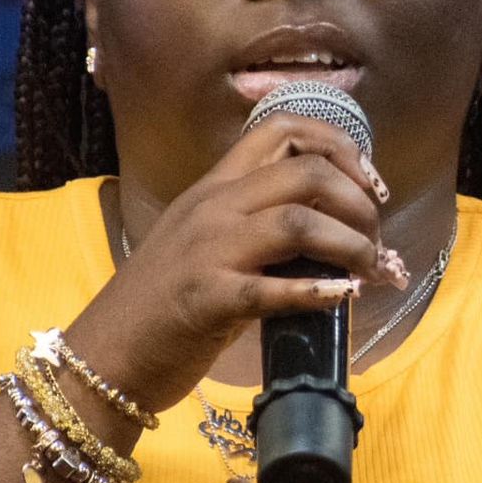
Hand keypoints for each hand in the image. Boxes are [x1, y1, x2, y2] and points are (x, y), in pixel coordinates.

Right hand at [70, 114, 394, 413]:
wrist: (106, 354)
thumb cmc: (161, 304)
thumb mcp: (204, 243)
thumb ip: (254, 226)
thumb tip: (331, 233)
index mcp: (213, 187)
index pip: (282, 128)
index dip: (340, 147)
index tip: (369, 185)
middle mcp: (212, 207)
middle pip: (307, 172)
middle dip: (360, 203)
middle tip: (375, 241)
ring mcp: (208, 251)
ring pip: (300, 222)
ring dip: (351, 245)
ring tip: (370, 271)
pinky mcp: (207, 299)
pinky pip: (274, 287)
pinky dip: (317, 291)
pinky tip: (342, 298)